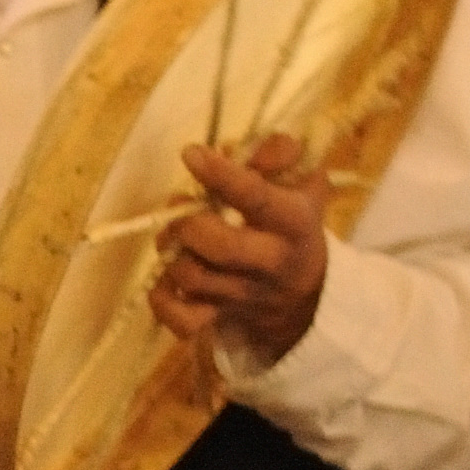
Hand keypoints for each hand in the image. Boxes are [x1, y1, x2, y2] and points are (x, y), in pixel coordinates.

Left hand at [152, 133, 332, 366]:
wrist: (306, 291)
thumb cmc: (293, 222)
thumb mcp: (301, 180)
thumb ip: (278, 153)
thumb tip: (233, 148)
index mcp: (295, 223)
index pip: (257, 198)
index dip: (221, 175)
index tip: (192, 154)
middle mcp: (271, 262)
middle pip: (222, 248)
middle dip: (189, 222)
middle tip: (179, 204)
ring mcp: (243, 295)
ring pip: (194, 279)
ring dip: (172, 252)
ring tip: (174, 233)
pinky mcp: (219, 319)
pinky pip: (183, 321)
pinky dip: (163, 300)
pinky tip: (166, 276)